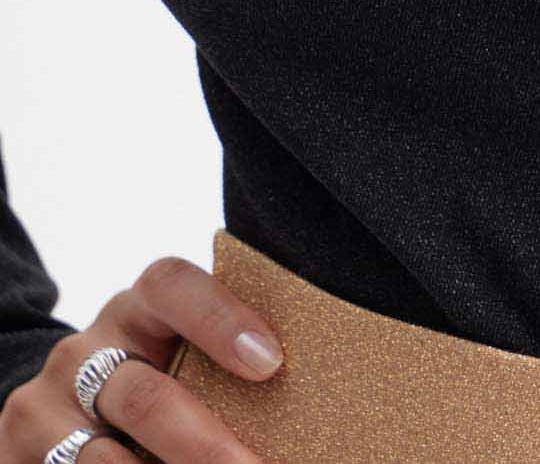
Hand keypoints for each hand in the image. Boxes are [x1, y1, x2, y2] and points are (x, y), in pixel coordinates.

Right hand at [0, 253, 282, 462]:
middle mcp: (85, 349)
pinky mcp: (18, 454)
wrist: (60, 413)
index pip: (171, 285)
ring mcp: (45, 406)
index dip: (220, 317)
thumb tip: (318, 387)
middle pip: (147, 397)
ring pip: (106, 461)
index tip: (271, 363)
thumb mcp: (179, 357)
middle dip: (206, 447)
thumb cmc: (155, 380)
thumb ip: (224, 364)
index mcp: (137, 308)